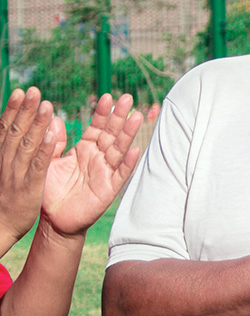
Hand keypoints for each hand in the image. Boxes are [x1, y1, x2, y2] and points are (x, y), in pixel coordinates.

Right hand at [0, 87, 57, 250]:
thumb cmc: (2, 195)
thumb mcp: (4, 168)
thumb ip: (12, 147)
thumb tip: (15, 126)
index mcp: (1, 156)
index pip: (6, 128)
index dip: (13, 109)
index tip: (20, 91)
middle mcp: (6, 161)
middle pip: (16, 131)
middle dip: (24, 109)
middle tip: (33, 90)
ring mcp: (16, 174)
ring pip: (27, 144)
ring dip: (36, 124)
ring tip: (45, 104)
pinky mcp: (29, 187)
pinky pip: (38, 166)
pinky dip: (44, 150)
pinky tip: (52, 135)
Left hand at [41, 93, 142, 236]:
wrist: (53, 219)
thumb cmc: (50, 190)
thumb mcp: (47, 161)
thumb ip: (53, 142)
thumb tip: (53, 118)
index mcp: (84, 148)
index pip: (96, 126)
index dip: (102, 112)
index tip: (107, 96)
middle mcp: (98, 157)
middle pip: (111, 133)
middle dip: (119, 116)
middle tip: (127, 98)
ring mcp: (106, 171)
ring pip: (119, 149)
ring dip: (128, 133)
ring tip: (136, 117)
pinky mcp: (109, 188)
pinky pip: (121, 173)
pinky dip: (128, 162)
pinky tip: (136, 149)